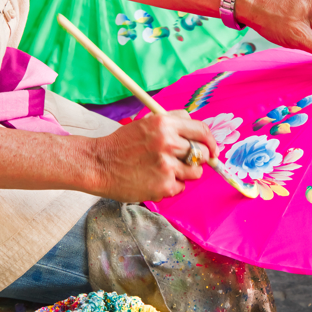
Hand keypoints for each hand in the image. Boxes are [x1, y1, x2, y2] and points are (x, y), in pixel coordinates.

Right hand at [91, 110, 217, 202]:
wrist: (98, 164)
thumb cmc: (122, 145)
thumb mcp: (146, 123)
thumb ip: (173, 123)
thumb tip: (199, 134)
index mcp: (165, 124)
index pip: (201, 130)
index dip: (211, 142)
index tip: (213, 151)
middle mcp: (168, 143)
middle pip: (202, 153)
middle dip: (198, 160)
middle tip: (183, 163)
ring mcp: (167, 166)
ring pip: (194, 173)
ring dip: (184, 174)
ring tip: (162, 171)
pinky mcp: (164, 185)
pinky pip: (181, 187)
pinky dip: (171, 186)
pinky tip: (153, 180)